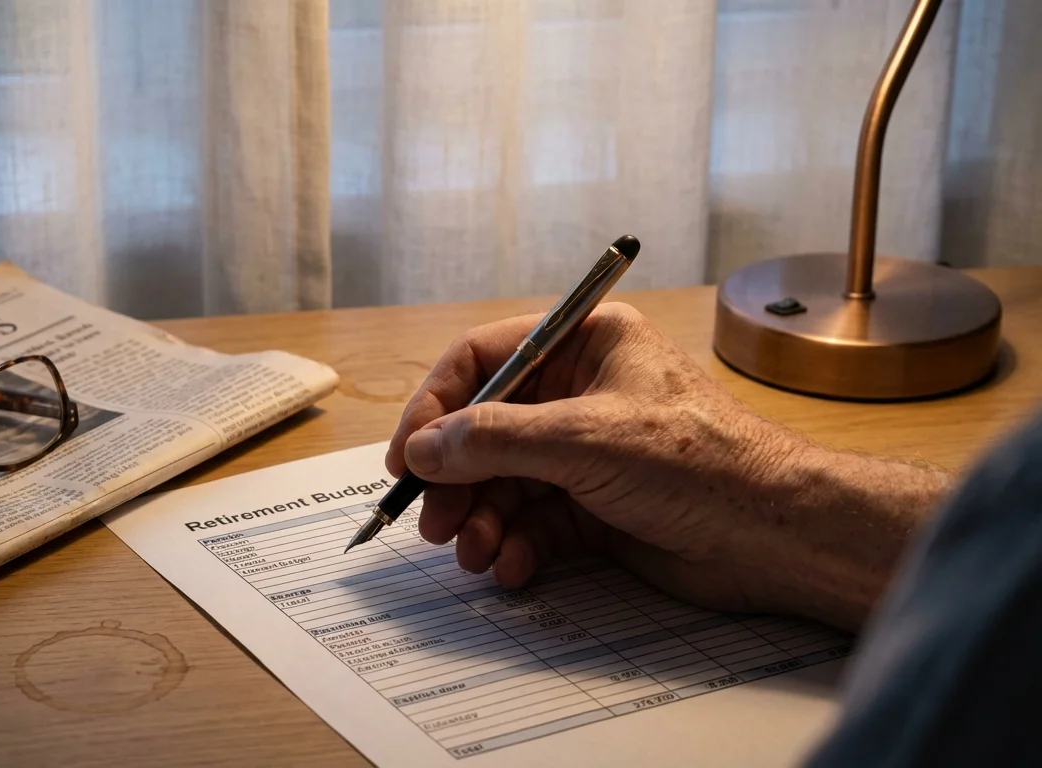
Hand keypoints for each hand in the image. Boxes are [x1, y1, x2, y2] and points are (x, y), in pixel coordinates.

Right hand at [386, 303, 949, 629]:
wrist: (775, 536)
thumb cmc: (701, 462)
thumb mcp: (584, 440)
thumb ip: (494, 441)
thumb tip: (424, 449)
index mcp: (585, 343)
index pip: (483, 361)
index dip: (436, 408)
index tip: (406, 458)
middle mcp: (581, 391)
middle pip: (486, 430)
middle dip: (457, 480)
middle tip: (432, 523)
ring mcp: (587, 452)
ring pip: (504, 483)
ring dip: (481, 521)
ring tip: (474, 554)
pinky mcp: (595, 507)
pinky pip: (533, 523)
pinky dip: (515, 547)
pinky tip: (513, 569)